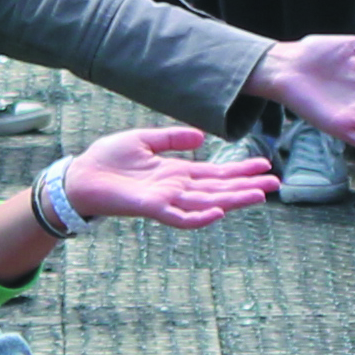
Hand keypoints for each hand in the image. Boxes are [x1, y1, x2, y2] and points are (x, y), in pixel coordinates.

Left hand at [58, 123, 275, 231]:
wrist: (79, 177)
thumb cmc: (107, 160)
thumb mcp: (144, 140)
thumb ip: (172, 138)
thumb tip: (201, 136)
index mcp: (177, 173)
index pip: (216, 173)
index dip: (241, 170)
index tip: (265, 165)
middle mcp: (176, 188)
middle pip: (220, 188)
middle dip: (247, 186)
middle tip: (276, 183)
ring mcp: (166, 200)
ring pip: (207, 202)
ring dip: (234, 200)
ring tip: (259, 196)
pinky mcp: (151, 208)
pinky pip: (179, 216)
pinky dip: (199, 217)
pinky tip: (218, 213)